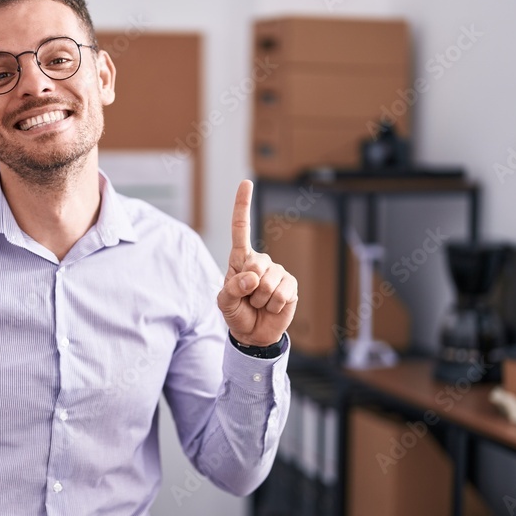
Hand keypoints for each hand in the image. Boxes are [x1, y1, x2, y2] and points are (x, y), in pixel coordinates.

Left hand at [217, 180, 297, 346]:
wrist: (254, 333)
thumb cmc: (236, 313)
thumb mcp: (224, 303)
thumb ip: (231, 290)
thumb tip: (251, 278)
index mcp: (240, 259)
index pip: (241, 228)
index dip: (243, 205)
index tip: (246, 182)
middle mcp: (260, 261)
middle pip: (255, 267)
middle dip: (248, 289)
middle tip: (248, 299)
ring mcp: (277, 271)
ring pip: (268, 284)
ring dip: (261, 301)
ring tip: (258, 304)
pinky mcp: (291, 284)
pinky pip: (282, 294)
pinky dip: (274, 305)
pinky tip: (272, 307)